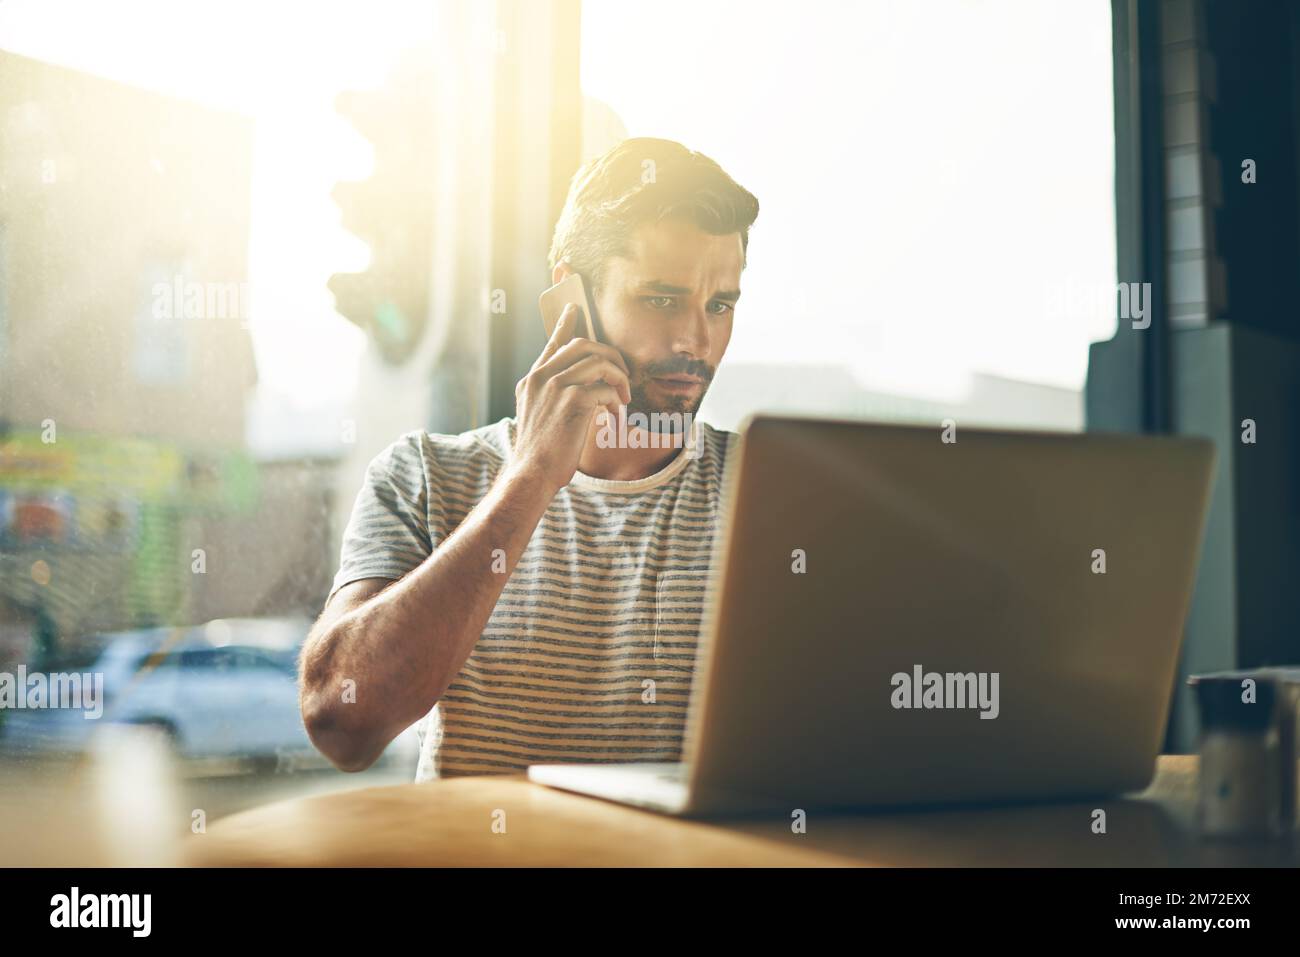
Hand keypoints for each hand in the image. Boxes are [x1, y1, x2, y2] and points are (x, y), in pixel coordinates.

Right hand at [513, 304, 631, 494]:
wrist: (532, 473)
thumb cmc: (541, 451)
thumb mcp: (539, 415)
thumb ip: (553, 395)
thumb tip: (586, 387)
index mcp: (532, 380)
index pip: (553, 344)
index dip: (565, 323)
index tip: (574, 308)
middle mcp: (541, 377)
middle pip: (583, 345)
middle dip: (610, 355)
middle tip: (623, 374)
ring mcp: (556, 386)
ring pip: (599, 361)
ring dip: (619, 378)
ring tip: (624, 398)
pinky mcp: (573, 400)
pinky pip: (606, 388)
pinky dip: (616, 401)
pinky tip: (615, 417)